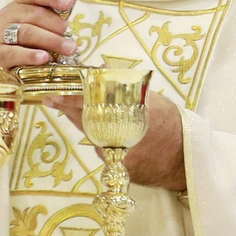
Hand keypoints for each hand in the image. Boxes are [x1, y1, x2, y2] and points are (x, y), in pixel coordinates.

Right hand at [0, 0, 79, 70]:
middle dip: (55, 22)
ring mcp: (0, 33)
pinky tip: (43, 58)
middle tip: (69, 32)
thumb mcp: (44, 23)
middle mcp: (8, 14)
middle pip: (33, 14)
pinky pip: (12, 53)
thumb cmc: (28, 40)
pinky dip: (29, 55)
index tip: (68, 3)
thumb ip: (58, 9)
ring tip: (67, 48)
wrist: (3, 63)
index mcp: (21, 3)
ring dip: (50, 40)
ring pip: (26, 32)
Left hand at [44, 91, 186, 191]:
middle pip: (85, 119)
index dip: (70, 99)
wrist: (185, 159)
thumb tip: (100, 68)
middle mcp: (122, 134)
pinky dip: (96, 135)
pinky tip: (97, 126)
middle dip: (66, 108)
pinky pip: (101, 147)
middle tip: (50, 98)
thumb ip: (124, 86)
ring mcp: (118, 153)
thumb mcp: (151, 99)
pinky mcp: (116, 167)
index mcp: (132, 112)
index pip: (94, 104)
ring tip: (67, 107)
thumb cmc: (170, 123)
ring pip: (90, 133)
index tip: (53, 95)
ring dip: (79, 120)